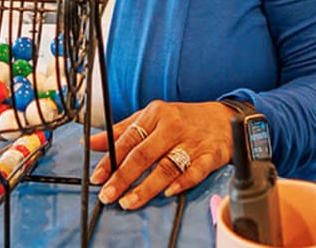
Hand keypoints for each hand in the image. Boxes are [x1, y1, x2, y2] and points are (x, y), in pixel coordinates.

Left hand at [87, 100, 236, 208]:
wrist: (224, 118)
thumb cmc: (183, 119)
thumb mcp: (150, 117)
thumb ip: (121, 131)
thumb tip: (91, 143)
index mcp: (155, 115)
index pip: (128, 139)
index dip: (110, 160)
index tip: (97, 177)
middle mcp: (173, 127)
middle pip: (144, 155)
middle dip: (123, 177)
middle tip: (109, 194)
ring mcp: (192, 142)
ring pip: (166, 167)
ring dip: (146, 187)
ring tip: (129, 202)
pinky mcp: (210, 155)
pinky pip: (194, 172)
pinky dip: (181, 183)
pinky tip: (167, 193)